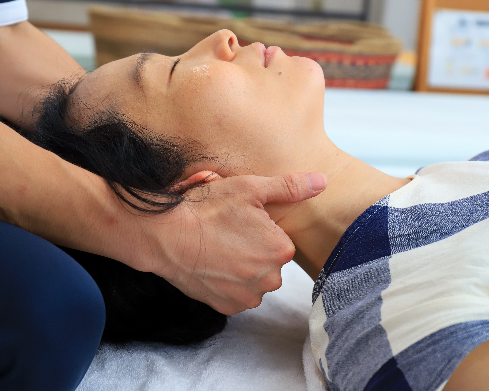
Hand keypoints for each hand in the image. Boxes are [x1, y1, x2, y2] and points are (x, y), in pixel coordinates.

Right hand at [121, 172, 325, 314]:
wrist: (165, 235)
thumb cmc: (206, 209)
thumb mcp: (250, 188)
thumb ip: (290, 187)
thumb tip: (323, 181)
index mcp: (281, 250)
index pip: (279, 241)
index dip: (259, 229)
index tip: (239, 221)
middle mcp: (270, 279)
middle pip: (269, 262)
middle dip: (254, 250)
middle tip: (228, 234)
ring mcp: (247, 296)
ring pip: (254, 280)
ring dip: (242, 269)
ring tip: (218, 249)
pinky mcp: (227, 307)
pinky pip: (236, 295)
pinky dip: (227, 283)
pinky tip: (213, 265)